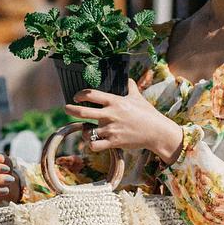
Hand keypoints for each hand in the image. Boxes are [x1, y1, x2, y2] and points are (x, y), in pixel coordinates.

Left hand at [65, 80, 183, 162]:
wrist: (157, 132)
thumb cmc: (148, 114)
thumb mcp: (139, 98)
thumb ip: (131, 88)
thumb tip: (129, 79)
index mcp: (115, 101)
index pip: (91, 94)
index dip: (80, 94)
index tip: (76, 97)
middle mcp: (110, 114)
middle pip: (84, 112)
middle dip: (71, 109)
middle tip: (66, 108)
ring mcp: (111, 129)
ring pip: (88, 132)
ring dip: (85, 132)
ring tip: (88, 132)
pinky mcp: (114, 142)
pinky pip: (95, 145)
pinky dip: (91, 145)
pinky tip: (93, 143)